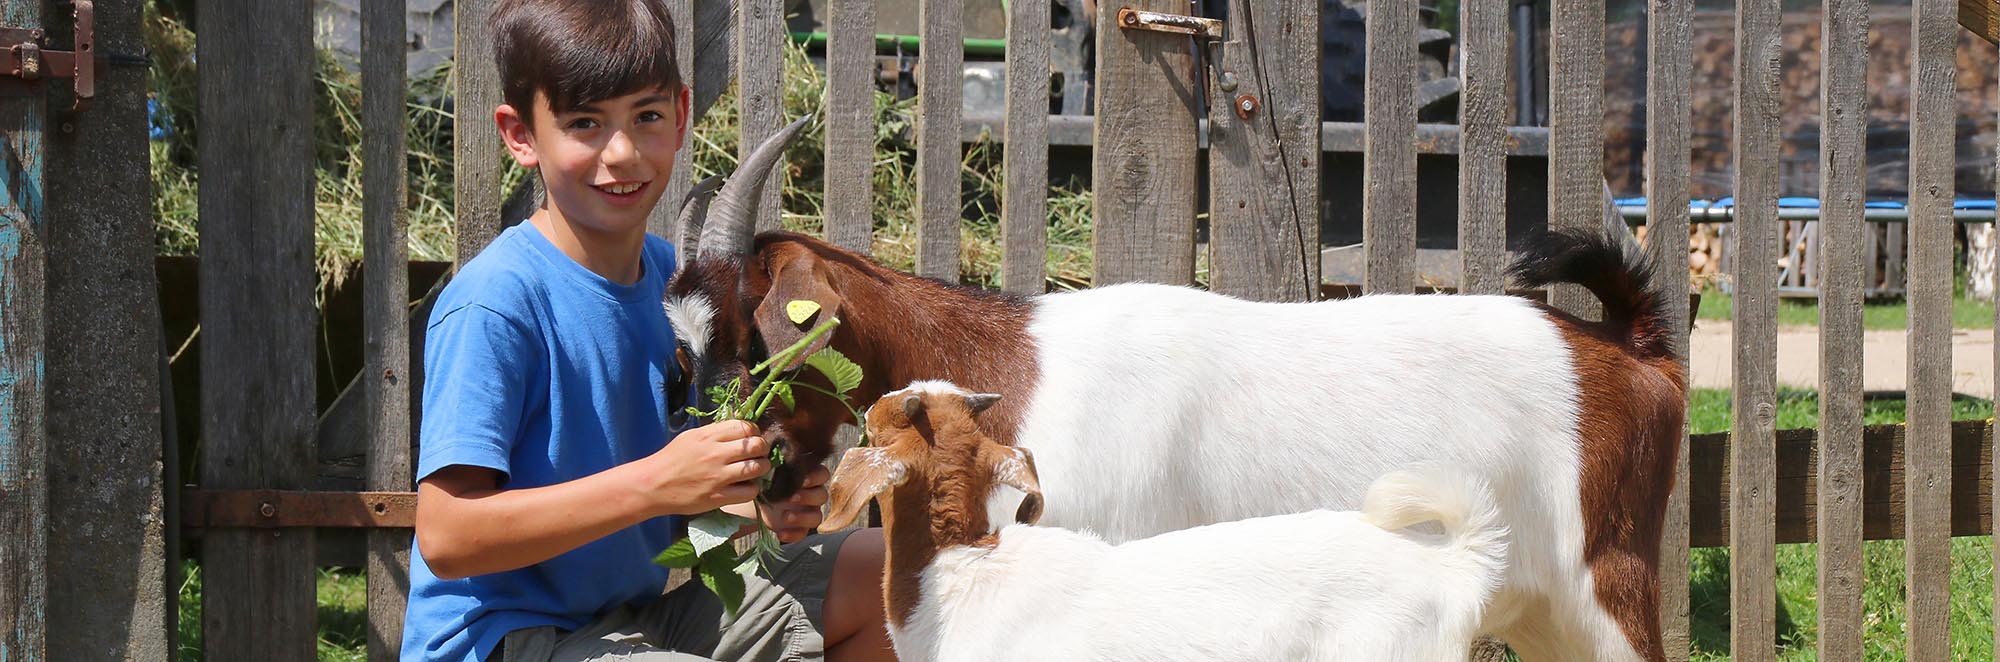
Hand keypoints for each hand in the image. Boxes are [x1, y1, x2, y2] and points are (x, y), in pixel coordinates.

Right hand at [641, 420, 770, 515]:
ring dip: (761, 468)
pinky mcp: (717, 497)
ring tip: (755, 470)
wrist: (652, 485)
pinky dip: (751, 489)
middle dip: (762, 449)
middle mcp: (716, 454)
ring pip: (758, 468)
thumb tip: (741, 424)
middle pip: (757, 446)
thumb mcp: (691, 437)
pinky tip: (744, 487)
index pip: (746, 427)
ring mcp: (718, 476)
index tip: (751, 438)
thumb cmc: (671, 459)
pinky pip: (749, 492)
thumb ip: (716, 432)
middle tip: (758, 454)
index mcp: (708, 435)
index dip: (753, 432)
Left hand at [759, 464, 828, 542]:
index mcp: (808, 477)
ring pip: (817, 516)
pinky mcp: (800, 528)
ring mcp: (808, 512)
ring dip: (803, 517)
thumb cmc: (767, 479)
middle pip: (823, 495)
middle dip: (808, 497)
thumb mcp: (770, 468)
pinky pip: (803, 534)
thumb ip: (776, 458)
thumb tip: (772, 445)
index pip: (823, 474)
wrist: (757, 498)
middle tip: (791, 498)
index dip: (816, 478)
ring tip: (785, 516)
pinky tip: (780, 534)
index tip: (802, 481)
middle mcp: (812, 494)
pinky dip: (794, 535)